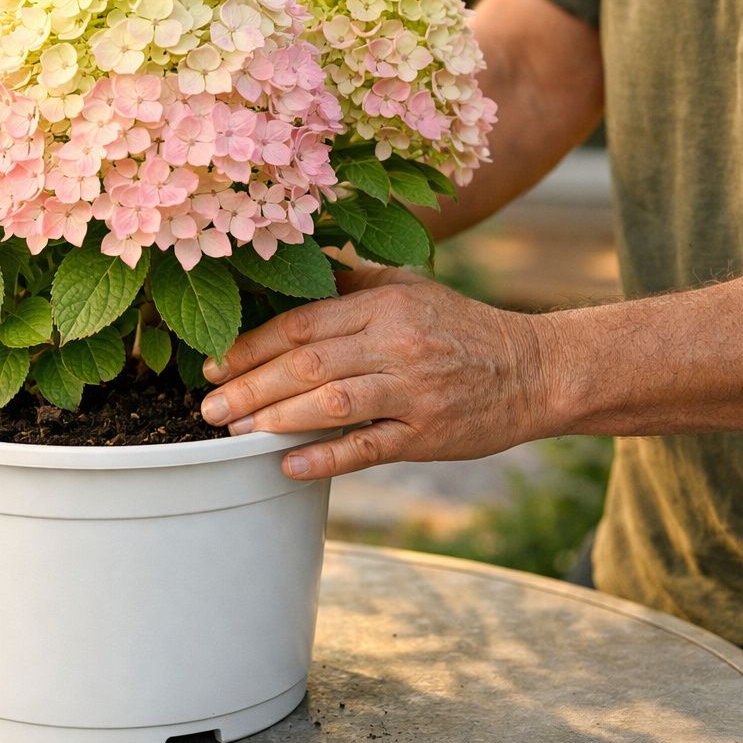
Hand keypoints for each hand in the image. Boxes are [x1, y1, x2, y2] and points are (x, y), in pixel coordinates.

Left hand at [199, 265, 555, 479]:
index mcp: (384, 305)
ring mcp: (413, 391)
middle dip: (249, 387)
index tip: (214, 365)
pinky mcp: (428, 434)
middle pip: (307, 364)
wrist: (534, 369)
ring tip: (235, 433)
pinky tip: (288, 466)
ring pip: (331, 404)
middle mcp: (396, 344)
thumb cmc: (458, 327)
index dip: (252, 345)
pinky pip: (368, 448)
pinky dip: (325, 457)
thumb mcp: (408, 289)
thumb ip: (350, 287)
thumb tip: (290, 277)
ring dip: (275, 420)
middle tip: (208, 408)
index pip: (302, 322)